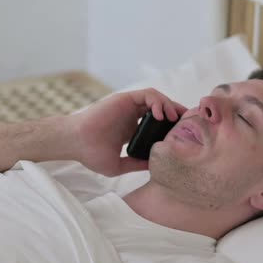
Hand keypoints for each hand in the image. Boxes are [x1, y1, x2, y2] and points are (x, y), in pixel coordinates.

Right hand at [70, 88, 186, 175]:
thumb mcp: (119, 165)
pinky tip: (160, 114)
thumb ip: (136, 164)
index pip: (156, 123)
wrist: (75, 143)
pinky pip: (146, 95)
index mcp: (130, 129)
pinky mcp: (124, 99)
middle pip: (160, 109)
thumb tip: (154, 167)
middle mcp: (131, 116)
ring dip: (168, 106)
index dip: (170, 126)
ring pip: (156, 99)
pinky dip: (157, 101)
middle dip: (175, 114)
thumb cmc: (91, 154)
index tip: (182, 134)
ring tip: (173, 119)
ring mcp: (128, 106)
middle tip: (187, 123)